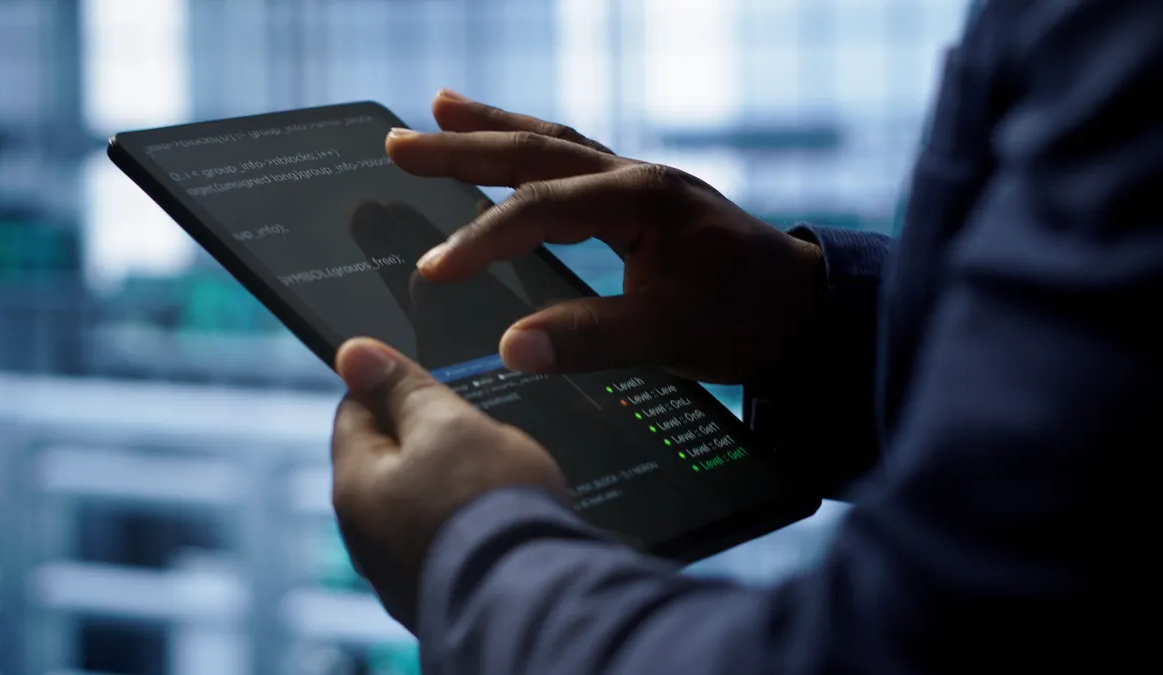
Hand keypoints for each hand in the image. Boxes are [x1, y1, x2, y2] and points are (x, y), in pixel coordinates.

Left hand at [331, 337, 566, 629]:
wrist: (532, 598)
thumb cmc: (487, 503)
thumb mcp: (448, 424)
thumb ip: (402, 388)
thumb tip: (352, 352)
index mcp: (356, 485)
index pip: (354, 410)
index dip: (393, 384)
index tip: (435, 380)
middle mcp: (366, 535)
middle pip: (389, 459)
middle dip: (430, 437)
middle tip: (478, 429)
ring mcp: (400, 569)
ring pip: (421, 501)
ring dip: (454, 482)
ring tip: (499, 476)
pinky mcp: (438, 592)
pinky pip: (448, 539)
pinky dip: (470, 522)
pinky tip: (502, 518)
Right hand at [391, 92, 826, 383]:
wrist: (804, 309)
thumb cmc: (745, 319)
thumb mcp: (671, 334)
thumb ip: (591, 339)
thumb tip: (511, 350)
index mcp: (641, 200)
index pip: (540, 211)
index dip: (481, 239)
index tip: (430, 270)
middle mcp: (635, 176)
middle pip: (535, 152)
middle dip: (464, 148)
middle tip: (399, 142)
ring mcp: (640, 181)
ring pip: (553, 144)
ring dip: (494, 128)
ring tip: (440, 109)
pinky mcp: (642, 199)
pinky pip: (573, 162)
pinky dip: (531, 150)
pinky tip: (511, 148)